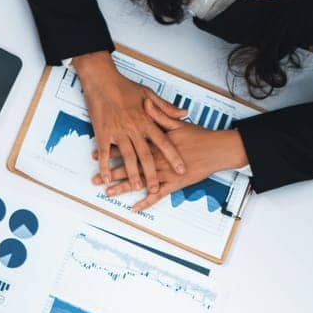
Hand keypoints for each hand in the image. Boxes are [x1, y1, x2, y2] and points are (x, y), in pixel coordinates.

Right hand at [72, 51, 186, 194]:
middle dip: (152, 173)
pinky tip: (106, 176)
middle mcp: (134, 128)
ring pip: (127, 157)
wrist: (102, 80)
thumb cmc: (124, 86)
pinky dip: (105, 166)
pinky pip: (105, 153)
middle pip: (146, 155)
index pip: (164, 142)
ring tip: (137, 186)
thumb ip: (166, 107)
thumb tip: (184, 113)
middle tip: (156, 187)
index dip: (173, 157)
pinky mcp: (103, 133)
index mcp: (146, 120)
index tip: (181, 169)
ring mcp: (118, 132)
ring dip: (132, 173)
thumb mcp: (149, 93)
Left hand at [93, 102, 247, 212]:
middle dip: (110, 173)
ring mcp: (165, 174)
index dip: (110, 152)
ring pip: (140, 182)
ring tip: (108, 193)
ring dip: (123, 188)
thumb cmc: (199, 135)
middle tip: (94, 180)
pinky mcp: (174, 184)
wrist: (218, 149)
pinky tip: (134, 208)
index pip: (128, 148)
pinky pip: (157, 196)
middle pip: (129, 167)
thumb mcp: (177, 122)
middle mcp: (157, 160)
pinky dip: (146, 202)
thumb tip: (144, 104)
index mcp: (154, 145)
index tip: (95, 155)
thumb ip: (158, 114)